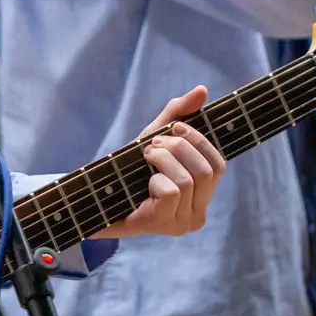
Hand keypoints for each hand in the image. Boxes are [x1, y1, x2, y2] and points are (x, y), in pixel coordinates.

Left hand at [94, 86, 226, 238]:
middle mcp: (197, 215)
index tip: (175, 128)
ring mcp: (181, 224)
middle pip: (205, 170)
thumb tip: (202, 90)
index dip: (199, 141)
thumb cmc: (131, 169)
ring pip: (187, 180)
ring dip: (162, 160)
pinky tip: (143, 184)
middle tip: (153, 144)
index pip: (218, 165)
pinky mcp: (162, 225)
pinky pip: (170, 192)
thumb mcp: (155, 137)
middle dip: (178, 148)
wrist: (97, 195)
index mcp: (202, 195)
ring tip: (145, 157)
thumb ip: (178, 114)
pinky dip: (154, 180)